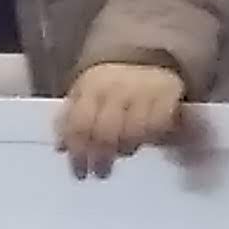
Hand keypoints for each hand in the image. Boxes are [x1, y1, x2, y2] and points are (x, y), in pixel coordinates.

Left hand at [55, 60, 187, 178]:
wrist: (149, 56)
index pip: (79, 124)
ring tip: (122, 153)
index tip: (79, 172)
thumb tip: (61, 148)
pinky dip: (149, 138)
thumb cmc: (111, 84)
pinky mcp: (167, 95)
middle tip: (100, 173)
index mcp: (91, 86)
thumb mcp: (86, 94)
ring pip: (132, 132)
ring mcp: (143, 91)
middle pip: (105, 132)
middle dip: (101, 158)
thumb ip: (71, 120)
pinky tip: (145, 141)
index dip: (77, 152)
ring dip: (125, 149)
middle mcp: (116, 88)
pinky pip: (157, 126)